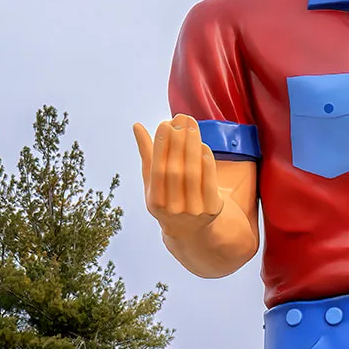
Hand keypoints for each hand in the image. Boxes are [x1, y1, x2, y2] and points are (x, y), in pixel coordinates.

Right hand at [133, 115, 223, 242]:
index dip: (161, 145)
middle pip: (176, 170)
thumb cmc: (168, 196)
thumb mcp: (155, 180)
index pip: (158, 169)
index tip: (165, 123)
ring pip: (193, 173)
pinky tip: (203, 146)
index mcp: (155, 202)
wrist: (190, 229)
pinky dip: (206, 163)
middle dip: (179, 141)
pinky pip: (209, 182)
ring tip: (192, 126)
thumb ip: (148, 153)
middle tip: (182, 118)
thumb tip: (137, 126)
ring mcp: (193, 211)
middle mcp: (173, 209)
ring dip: (193, 146)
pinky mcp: (211, 210)